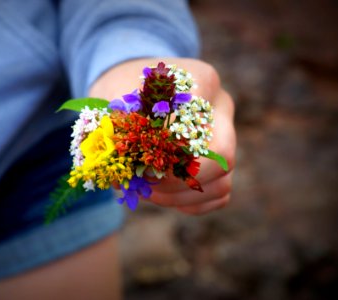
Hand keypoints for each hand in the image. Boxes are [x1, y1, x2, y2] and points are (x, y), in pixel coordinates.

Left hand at [89, 58, 235, 214]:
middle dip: (178, 181)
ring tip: (148, 191)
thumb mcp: (112, 97)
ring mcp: (225, 133)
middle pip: (222, 157)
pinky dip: (191, 203)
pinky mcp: (218, 158)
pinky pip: (219, 193)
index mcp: (199, 80)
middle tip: (144, 184)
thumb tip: (120, 164)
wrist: (129, 87)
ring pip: (222, 180)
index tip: (139, 161)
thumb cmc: (119, 89)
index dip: (168, 152)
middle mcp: (220, 106)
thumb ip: (118, 124)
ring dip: (182, 196)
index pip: (197, 125)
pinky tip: (162, 195)